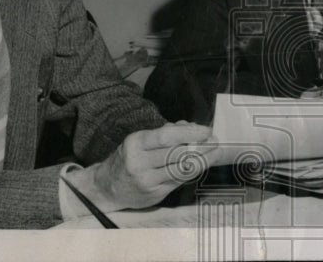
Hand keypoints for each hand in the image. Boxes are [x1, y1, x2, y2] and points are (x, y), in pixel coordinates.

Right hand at [67, 121, 217, 211]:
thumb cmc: (128, 158)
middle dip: (201, 147)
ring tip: (214, 153)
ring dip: (202, 160)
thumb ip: (165, 133)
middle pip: (177, 153)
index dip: (190, 133)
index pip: (167, 136)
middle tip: (215, 142)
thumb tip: (190, 127)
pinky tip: (201, 164)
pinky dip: (192, 171)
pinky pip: (178, 181)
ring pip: (181, 169)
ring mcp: (146, 180)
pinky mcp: (154, 194)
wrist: (107, 187)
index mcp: (135, 143)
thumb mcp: (140, 140)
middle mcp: (139, 162)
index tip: (206, 130)